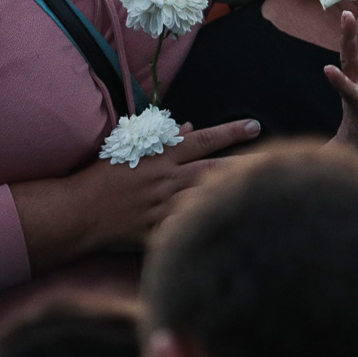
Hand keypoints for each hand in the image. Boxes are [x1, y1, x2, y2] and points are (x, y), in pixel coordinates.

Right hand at [77, 118, 260, 248]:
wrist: (78, 212)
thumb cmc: (102, 177)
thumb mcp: (130, 148)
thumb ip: (163, 138)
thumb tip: (190, 126)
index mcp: (162, 156)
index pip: (204, 140)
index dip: (231, 132)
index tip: (255, 126)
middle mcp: (168, 179)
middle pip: (216, 169)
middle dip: (248, 163)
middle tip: (278, 158)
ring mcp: (165, 206)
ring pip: (209, 197)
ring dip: (236, 193)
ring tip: (266, 190)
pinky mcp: (160, 230)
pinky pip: (190, 228)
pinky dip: (210, 227)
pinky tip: (238, 230)